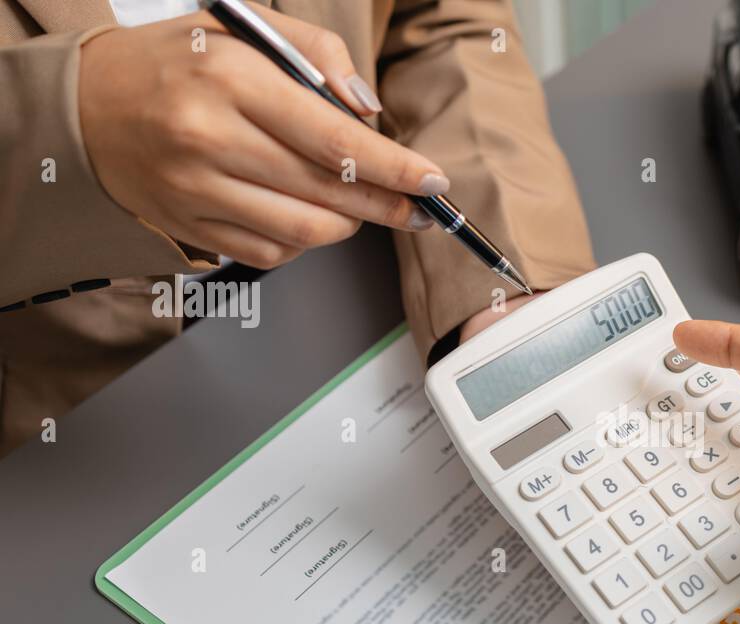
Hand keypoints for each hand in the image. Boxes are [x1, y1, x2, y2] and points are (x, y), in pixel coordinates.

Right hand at [79, 10, 449, 269]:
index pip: (334, 139)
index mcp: (230, 79)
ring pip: (304, 232)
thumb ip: (318, 55)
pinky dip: (304, 244)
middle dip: (387, 204)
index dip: (394, 168)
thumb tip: (369, 110)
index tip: (432, 181)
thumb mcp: (243, 29)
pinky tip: (307, 217)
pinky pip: (270, 253)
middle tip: (421, 209)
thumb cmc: (176, 64)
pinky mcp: (189, 227)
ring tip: (362, 208)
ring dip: (348, 225)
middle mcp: (210, 137)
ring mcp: (196, 189)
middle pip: (327, 192)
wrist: (84, 105)